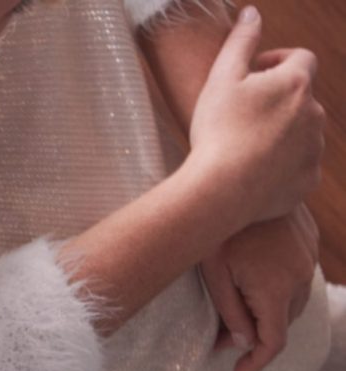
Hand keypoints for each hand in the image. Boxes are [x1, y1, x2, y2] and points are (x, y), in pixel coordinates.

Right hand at [187, 6, 324, 227]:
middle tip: (242, 114)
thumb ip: (240, 42)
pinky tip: (254, 172)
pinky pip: (299, 168)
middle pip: (301, 98)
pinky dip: (282, 166)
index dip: (278, 60)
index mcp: (295, 84)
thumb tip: (252, 13)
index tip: (255, 73)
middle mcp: (314, 114)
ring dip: (281, 133)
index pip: (301, 58)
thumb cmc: (218, 131)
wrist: (222, 191)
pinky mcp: (308, 181)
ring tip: (245, 146)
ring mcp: (313, 150)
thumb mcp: (220, 79)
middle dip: (278, 100)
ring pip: (303, 133)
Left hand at [200, 204, 319, 370]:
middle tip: (222, 338)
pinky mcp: (308, 242)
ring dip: (269, 313)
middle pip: (282, 323)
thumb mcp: (214, 276)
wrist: (239, 182)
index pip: (273, 342)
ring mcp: (308, 258)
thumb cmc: (218, 231)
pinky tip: (254, 281)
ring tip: (236, 311)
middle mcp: (299, 277)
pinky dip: (279, 290)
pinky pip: (298, 278)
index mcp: (275, 289)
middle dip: (256, 336)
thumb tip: (244, 343)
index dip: (256, 362)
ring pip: (293, 302)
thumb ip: (231, 313)